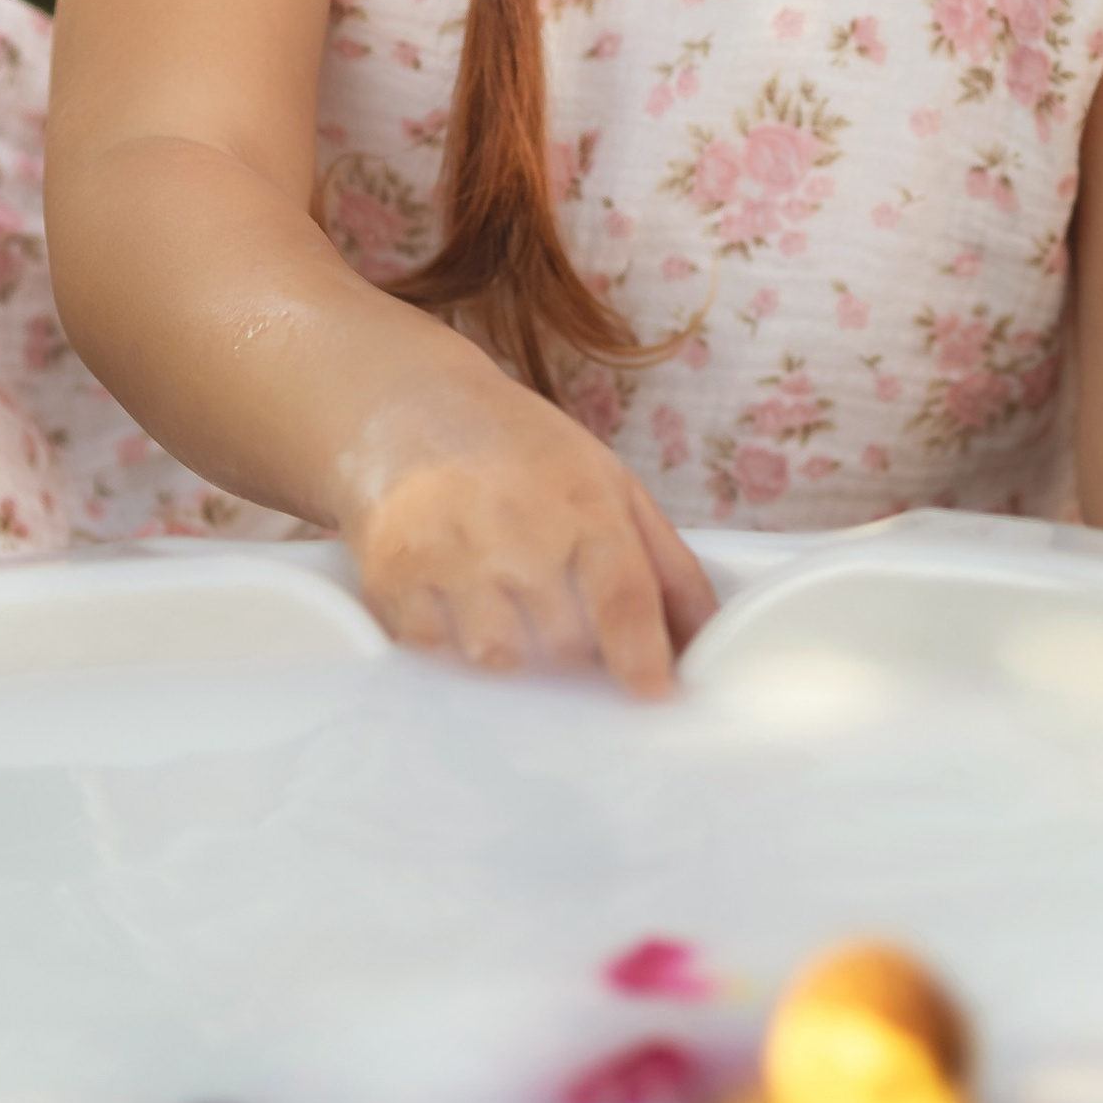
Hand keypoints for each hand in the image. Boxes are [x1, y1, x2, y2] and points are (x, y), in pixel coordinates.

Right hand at [338, 370, 718, 695]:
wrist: (409, 407)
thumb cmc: (525, 454)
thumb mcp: (613, 485)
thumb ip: (669, 568)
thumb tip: (710, 644)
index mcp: (583, 504)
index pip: (623, 598)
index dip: (642, 658)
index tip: (654, 695)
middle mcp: (517, 530)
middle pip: (564, 643)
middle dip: (578, 661)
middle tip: (570, 641)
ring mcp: (449, 556)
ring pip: (498, 660)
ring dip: (515, 661)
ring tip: (512, 621)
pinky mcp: (392, 580)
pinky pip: (434, 656)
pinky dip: (454, 653)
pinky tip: (460, 616)